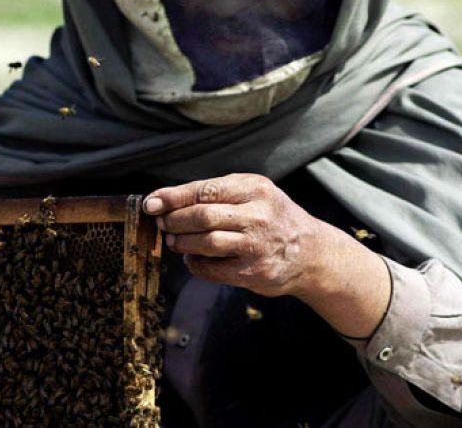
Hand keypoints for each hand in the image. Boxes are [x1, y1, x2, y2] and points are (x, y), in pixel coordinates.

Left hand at [144, 173, 390, 336]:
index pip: (205, 190)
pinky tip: (193, 260)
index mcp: (255, 188)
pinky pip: (214, 269)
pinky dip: (196, 265)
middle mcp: (259, 214)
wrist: (311, 252)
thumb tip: (168, 202)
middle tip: (163, 224)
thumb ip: (218, 194)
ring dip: (183, 242)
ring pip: (207, 242)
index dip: (172, 197)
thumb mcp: (254, 193)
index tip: (150, 203)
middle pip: (203, 216)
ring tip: (175, 241)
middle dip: (175, 221)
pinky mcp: (255, 271)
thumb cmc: (272, 218)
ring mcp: (258, 245)